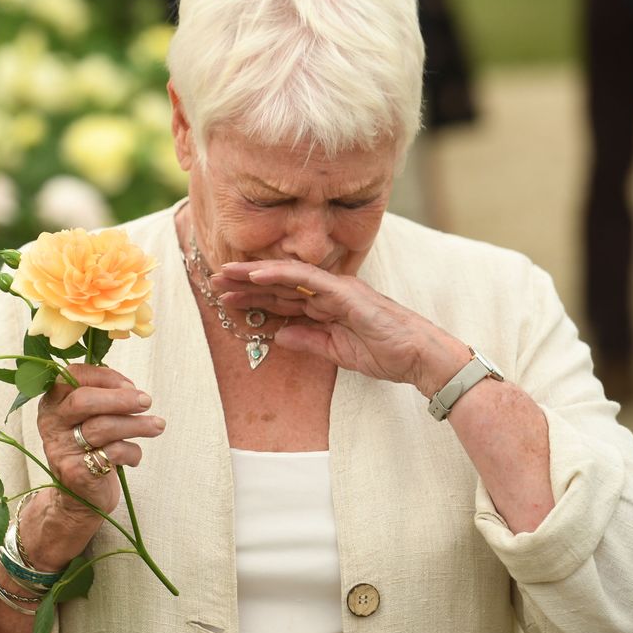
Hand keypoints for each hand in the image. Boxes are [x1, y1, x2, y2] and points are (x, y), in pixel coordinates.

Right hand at [23, 364, 163, 569]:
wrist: (77, 499)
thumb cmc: (89, 449)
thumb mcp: (88, 419)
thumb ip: (102, 398)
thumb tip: (130, 388)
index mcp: (52, 403)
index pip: (73, 376)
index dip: (105, 377)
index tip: (130, 385)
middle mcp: (51, 424)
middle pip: (83, 401)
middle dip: (119, 399)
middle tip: (146, 401)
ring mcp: (61, 449)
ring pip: (102, 428)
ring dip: (136, 425)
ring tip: (158, 425)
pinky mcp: (76, 472)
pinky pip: (112, 454)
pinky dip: (132, 452)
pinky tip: (134, 456)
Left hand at [213, 260, 469, 395]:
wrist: (419, 358)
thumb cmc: (386, 354)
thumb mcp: (336, 352)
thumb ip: (308, 341)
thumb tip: (279, 336)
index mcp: (326, 306)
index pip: (281, 298)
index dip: (252, 297)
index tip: (224, 298)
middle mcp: (328, 291)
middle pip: (278, 283)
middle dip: (244, 282)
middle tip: (212, 279)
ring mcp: (337, 288)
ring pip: (286, 275)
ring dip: (253, 275)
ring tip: (224, 274)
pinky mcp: (345, 291)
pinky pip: (307, 278)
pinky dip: (280, 274)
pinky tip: (255, 275)